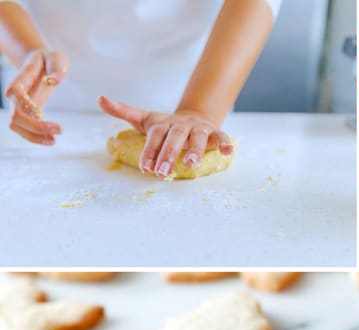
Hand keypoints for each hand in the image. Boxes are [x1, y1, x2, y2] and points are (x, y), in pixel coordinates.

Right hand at [4, 49, 66, 144]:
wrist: (41, 63)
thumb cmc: (50, 60)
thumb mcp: (57, 58)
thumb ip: (57, 68)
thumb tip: (55, 81)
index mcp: (23, 78)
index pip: (14, 90)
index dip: (22, 101)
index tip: (39, 110)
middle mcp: (17, 94)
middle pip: (15, 114)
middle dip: (35, 126)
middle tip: (60, 129)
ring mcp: (19, 105)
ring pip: (16, 125)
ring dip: (33, 136)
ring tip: (53, 140)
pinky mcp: (26, 113)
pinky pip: (24, 129)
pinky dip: (36, 137)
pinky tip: (52, 140)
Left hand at [98, 96, 233, 177]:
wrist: (193, 118)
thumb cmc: (166, 126)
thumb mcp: (145, 119)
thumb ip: (124, 111)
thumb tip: (100, 98)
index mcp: (164, 123)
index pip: (155, 136)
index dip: (150, 151)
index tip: (145, 168)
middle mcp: (181, 125)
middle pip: (174, 138)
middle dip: (168, 155)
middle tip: (162, 172)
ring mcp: (198, 128)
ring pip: (197, 138)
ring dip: (195, 150)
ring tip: (191, 164)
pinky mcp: (213, 133)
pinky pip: (221, 137)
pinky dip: (225, 143)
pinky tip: (227, 152)